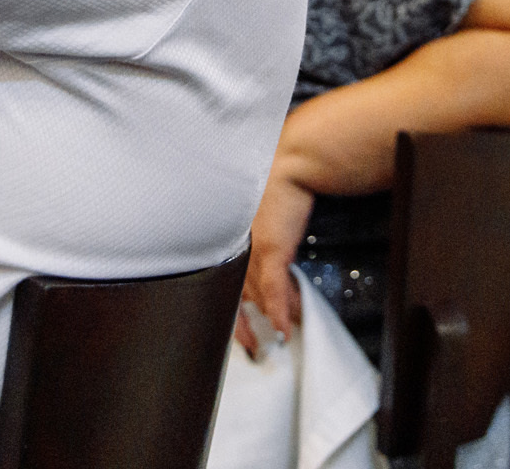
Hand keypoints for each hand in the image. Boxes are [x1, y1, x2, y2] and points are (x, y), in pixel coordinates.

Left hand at [232, 164, 314, 358]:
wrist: (290, 162)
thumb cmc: (272, 182)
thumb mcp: (258, 218)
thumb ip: (258, 246)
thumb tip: (266, 273)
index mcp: (224, 239)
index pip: (219, 284)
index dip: (228, 311)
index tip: (238, 331)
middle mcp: (233, 246)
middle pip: (236, 295)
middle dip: (243, 324)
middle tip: (252, 347)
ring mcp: (251, 249)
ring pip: (255, 296)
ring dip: (266, 321)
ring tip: (272, 340)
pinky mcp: (271, 248)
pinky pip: (272, 289)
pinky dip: (278, 311)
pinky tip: (283, 328)